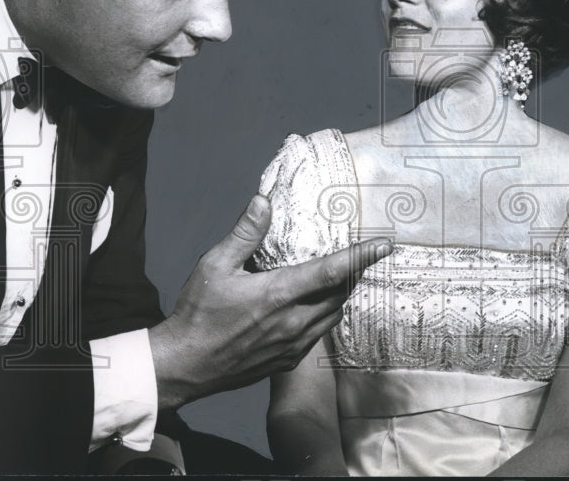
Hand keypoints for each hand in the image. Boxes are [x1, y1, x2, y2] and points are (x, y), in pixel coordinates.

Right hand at [149, 194, 390, 408]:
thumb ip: (244, 233)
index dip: (361, 256)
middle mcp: (293, 322)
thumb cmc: (197, 315)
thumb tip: (264, 202)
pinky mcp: (288, 361)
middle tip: (356, 257)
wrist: (184, 367)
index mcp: (279, 295)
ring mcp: (293, 345)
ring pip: (333, 316)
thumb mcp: (214, 266)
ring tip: (336, 278)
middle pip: (340, 293)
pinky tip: (311, 307)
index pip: (332, 271)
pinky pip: (319, 335)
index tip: (384, 245)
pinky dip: (324, 317)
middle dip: (351, 274)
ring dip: (338, 296)